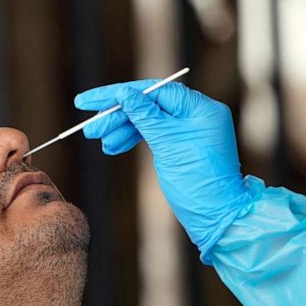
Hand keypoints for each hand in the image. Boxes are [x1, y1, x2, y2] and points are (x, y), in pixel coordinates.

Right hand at [74, 80, 251, 258]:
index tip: (90, 101)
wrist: (216, 215)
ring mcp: (189, 129)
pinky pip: (152, 134)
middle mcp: (196, 114)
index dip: (119, 94)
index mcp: (200, 108)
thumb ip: (144, 115)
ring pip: (147, 120)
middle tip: (91, 129)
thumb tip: (124, 93)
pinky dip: (132, 138)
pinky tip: (113, 146)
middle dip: (118, 115)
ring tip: (100, 140)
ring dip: (121, 128)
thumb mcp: (167, 143)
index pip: (153, 90)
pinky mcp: (181, 144)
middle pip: (148, 104)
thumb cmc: (197, 181)